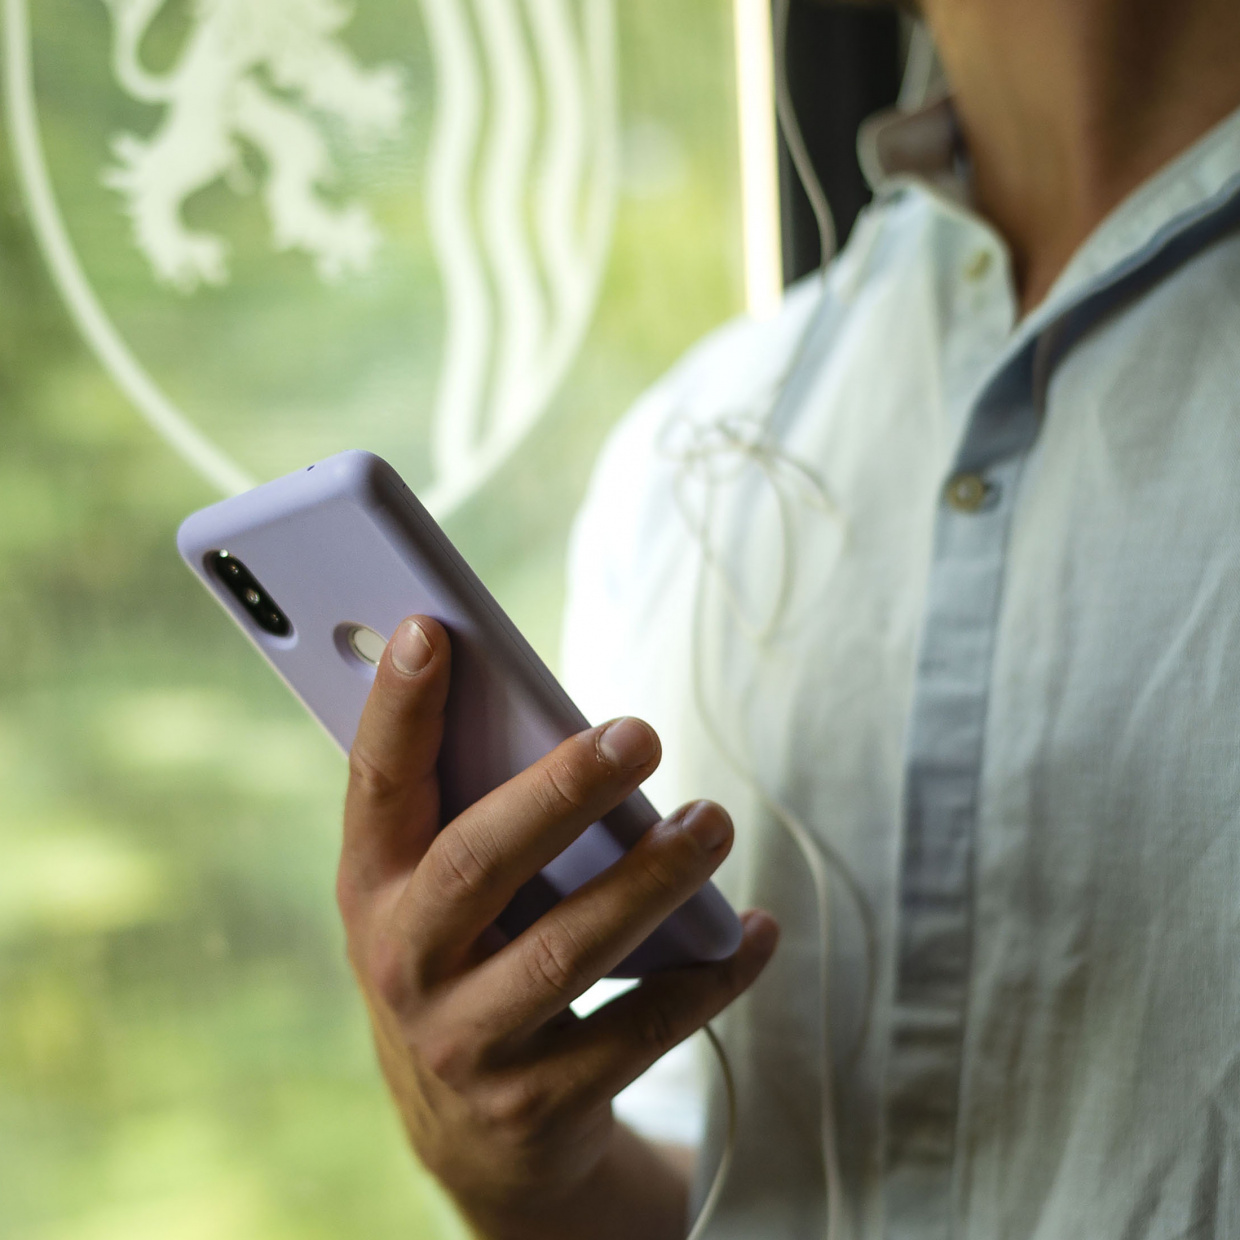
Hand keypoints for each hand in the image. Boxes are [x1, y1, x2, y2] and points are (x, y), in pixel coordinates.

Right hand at [336, 615, 779, 1239]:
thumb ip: (470, 808)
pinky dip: (705, 979)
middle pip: (477, 865)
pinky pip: (635, 1035)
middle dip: (557, 794)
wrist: (469, 1132)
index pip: (375, 786)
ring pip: (563, 954)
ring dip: (649, 882)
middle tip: (638, 734)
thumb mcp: (435, 892)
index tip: (433, 628)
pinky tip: (754, 932)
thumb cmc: (465, 958)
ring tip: (714, 820)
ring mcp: (464, 1043)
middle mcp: (403, 965)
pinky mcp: (535, 1105)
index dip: (396, 709)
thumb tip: (546, 705)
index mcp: (373, 888)